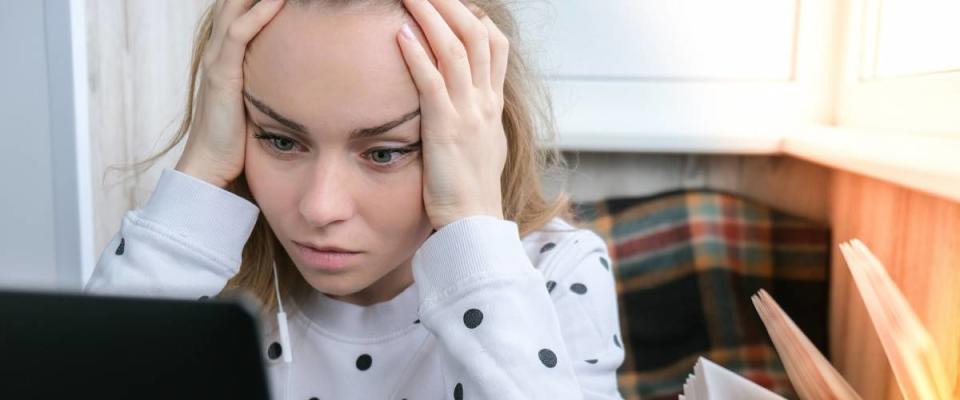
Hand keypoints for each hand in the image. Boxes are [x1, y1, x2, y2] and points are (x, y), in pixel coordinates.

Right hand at [175, 0, 285, 187]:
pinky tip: (279, 0)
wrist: (214, 170)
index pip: (245, 6)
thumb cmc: (243, 138)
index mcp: (230, 51)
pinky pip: (239, 34)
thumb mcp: (266, 97)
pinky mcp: (221, 75)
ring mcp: (217, 59)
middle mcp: (220, 48)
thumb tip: (315, 76)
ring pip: (236, 7)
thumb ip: (280, 80)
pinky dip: (259, 13)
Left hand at [397, 0, 509, 229]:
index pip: (494, 45)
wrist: (474, 224)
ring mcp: (468, 114)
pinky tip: (399, 34)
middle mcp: (485, 102)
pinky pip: (432, 84)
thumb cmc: (472, 191)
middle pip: (476, 35)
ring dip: (431, 16)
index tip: (456, 2)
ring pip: (455, 50)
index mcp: (492, 104)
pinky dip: (416, 56)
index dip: (474, 17)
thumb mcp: (482, 146)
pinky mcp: (446, 130)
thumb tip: (471, 105)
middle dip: (451, 4)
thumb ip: (476, 119)